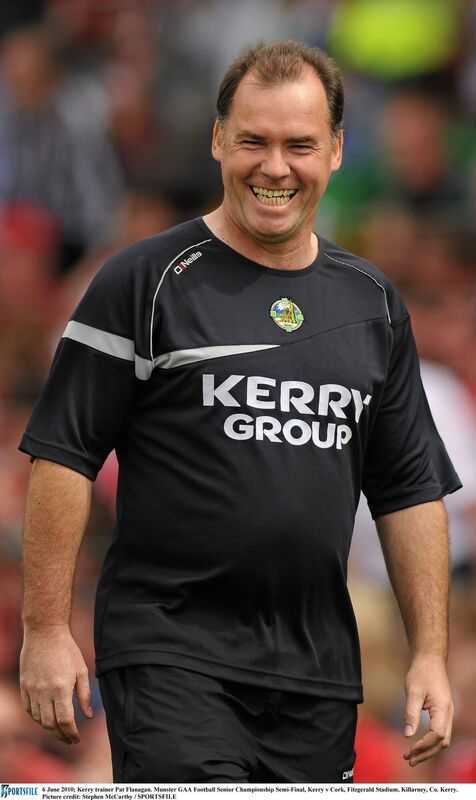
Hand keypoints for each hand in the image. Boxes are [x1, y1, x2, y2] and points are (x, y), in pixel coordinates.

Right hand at [19, 624, 92, 743]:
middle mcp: (44, 692)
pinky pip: (29, 709)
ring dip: (49, 729)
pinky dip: (37, 718)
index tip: (77, 738)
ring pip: (39, 719)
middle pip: (50, 724)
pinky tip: (46, 719)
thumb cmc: (67, 650)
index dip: (71, 733)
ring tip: (59, 731)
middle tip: (69, 739)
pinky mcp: (24, 686)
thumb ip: (85, 695)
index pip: (65, 721)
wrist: (44, 633)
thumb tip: (88, 716)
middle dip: (61, 736)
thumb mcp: (81, 670)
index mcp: (61, 688)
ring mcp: (32, 689)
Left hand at [403, 654, 452, 766]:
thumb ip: (410, 714)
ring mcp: (447, 713)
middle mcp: (448, 714)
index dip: (424, 746)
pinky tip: (418, 744)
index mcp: (443, 709)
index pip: (437, 735)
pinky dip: (430, 742)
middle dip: (426, 753)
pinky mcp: (443, 712)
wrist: (430, 660)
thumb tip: (407, 735)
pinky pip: (440, 732)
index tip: (409, 750)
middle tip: (409, 760)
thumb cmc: (421, 673)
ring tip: (411, 756)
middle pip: (442, 742)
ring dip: (428, 749)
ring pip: (443, 739)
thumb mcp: (413, 691)